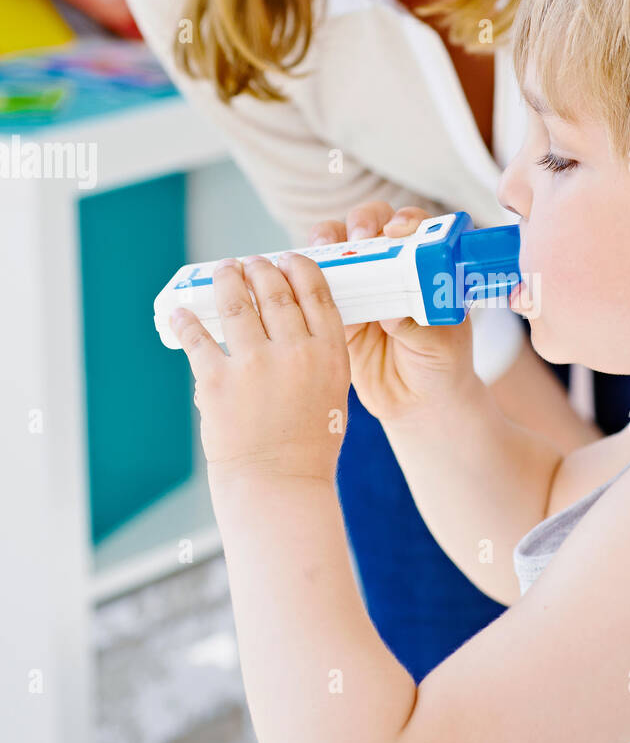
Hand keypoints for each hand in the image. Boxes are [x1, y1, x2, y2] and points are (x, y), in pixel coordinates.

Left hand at [170, 250, 350, 485]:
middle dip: (261, 268)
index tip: (288, 258)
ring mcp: (255, 365)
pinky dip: (188, 320)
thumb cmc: (309, 445)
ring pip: (238, 302)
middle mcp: (295, 352)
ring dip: (228, 279)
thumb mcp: (333, 393)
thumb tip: (295, 319)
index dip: (300, 268)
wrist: (278, 484)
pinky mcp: (218, 381)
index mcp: (330, 354)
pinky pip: (198, 338)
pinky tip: (182, 310)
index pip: (316, 293)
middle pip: (276, 290)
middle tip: (251, 262)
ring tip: (224, 270)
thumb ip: (320, 354)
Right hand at [308, 201, 479, 423]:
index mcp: (424, 265)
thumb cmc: (440, 364)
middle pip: (370, 225)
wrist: (415, 402)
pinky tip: (297, 281)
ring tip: (323, 253)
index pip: (414, 227)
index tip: (396, 233)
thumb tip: (394, 315)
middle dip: (361, 223)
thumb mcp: (440, 345)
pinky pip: (312, 286)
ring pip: (336, 247)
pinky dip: (302, 278)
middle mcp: (389, 266)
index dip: (403, 221)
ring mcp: (358, 284)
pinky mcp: (333, 308)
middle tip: (358, 239)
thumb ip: (421, 328)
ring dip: (326, 241)